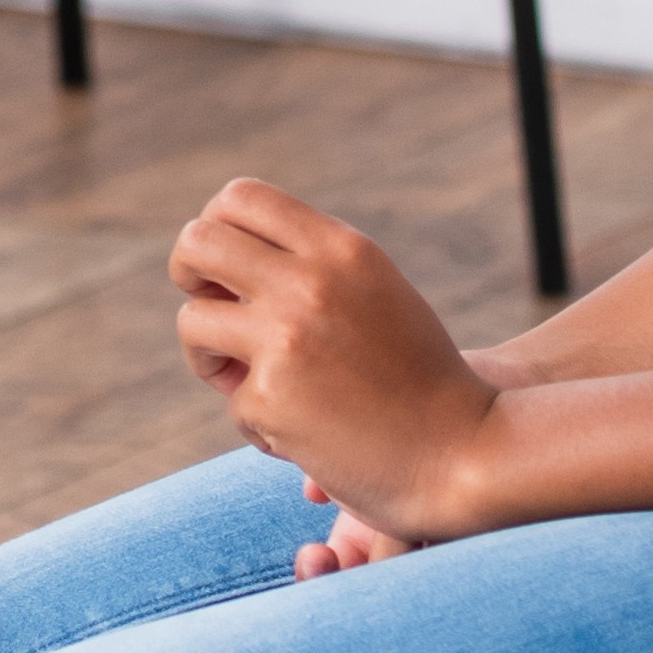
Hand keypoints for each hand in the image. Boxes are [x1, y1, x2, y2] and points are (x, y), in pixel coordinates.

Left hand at [170, 176, 502, 543]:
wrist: (465, 455)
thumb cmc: (420, 380)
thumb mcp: (374, 293)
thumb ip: (310, 268)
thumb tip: (213, 271)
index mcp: (342, 249)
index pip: (241, 198)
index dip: (216, 226)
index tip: (226, 267)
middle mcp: (310, 282)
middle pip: (196, 242)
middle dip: (187, 274)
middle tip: (211, 309)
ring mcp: (286, 338)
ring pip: (192, 321)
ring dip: (209, 355)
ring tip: (253, 383)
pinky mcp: (269, 397)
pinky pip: (231, 398)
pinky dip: (258, 422)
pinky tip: (307, 435)